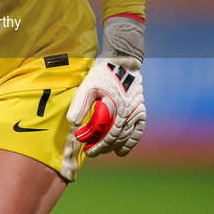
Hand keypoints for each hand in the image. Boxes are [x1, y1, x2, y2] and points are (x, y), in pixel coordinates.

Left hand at [67, 15, 146, 156]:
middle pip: (114, 136)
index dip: (93, 141)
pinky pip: (138, 130)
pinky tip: (122, 151)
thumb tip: (73, 123)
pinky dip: (131, 142)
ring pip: (125, 136)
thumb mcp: (88, 85)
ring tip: (104, 152)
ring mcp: (135, 111)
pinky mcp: (140, 110)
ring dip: (114, 146)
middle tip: (90, 152)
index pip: (102, 131)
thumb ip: (80, 104)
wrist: (122, 61)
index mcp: (112, 106)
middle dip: (101, 146)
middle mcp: (126, 111)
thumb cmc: (102, 73)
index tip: (83, 146)